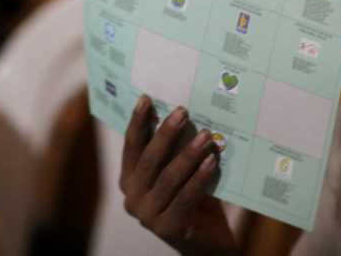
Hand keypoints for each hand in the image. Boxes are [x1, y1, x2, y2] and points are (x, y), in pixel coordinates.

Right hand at [120, 96, 238, 255]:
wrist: (207, 243)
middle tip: (182, 112)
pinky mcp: (168, 229)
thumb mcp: (179, 173)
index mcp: (129, 180)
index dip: (138, 122)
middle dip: (165, 133)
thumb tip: (182, 113)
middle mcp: (132, 198)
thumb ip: (174, 152)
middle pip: (148, 159)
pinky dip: (199, 178)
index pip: (131, 146)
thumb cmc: (194, 200)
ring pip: (168, 178)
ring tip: (206, 136)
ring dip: (188, 154)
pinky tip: (211, 162)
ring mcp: (148, 216)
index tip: (147, 99)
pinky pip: (185, 197)